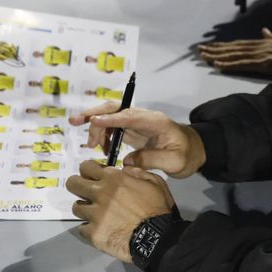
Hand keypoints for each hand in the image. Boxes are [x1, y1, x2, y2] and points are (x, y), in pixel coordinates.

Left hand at [67, 159, 175, 262]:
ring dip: (85, 209)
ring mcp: (95, 214)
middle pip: (72, 184)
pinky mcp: (93, 233)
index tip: (92, 176)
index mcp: (114, 179)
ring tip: (96, 215)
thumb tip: (123, 169)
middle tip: (86, 192)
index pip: (86, 167)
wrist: (157, 239)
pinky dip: (89, 229)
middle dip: (77, 185)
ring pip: (76, 207)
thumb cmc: (157, 208)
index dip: (88, 170)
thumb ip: (136, 172)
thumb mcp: (154, 181)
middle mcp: (100, 194)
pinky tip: (100, 230)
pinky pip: (82, 228)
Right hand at [69, 102, 206, 176]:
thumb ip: (150, 160)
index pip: (129, 115)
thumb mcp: (174, 162)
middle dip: (94, 113)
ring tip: (92, 147)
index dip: (111, 118)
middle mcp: (144, 117)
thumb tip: (126, 161)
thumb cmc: (187, 155)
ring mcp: (138, 123)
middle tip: (75, 122)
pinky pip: (114, 128)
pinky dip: (104, 136)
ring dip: (97, 128)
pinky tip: (102, 150)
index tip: (94, 120)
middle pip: (116, 109)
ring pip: (111, 118)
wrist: (195, 150)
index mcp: (155, 121)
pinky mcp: (134, 131)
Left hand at [197, 29, 271, 75]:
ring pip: (235, 55)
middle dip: (215, 50)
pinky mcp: (266, 64)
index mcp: (264, 42)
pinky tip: (218, 65)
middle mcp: (260, 46)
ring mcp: (262, 55)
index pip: (239, 44)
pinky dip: (230, 65)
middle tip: (198, 50)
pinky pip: (244, 64)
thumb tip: (264, 31)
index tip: (210, 46)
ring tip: (203, 56)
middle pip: (233, 48)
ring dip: (218, 56)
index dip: (224, 45)